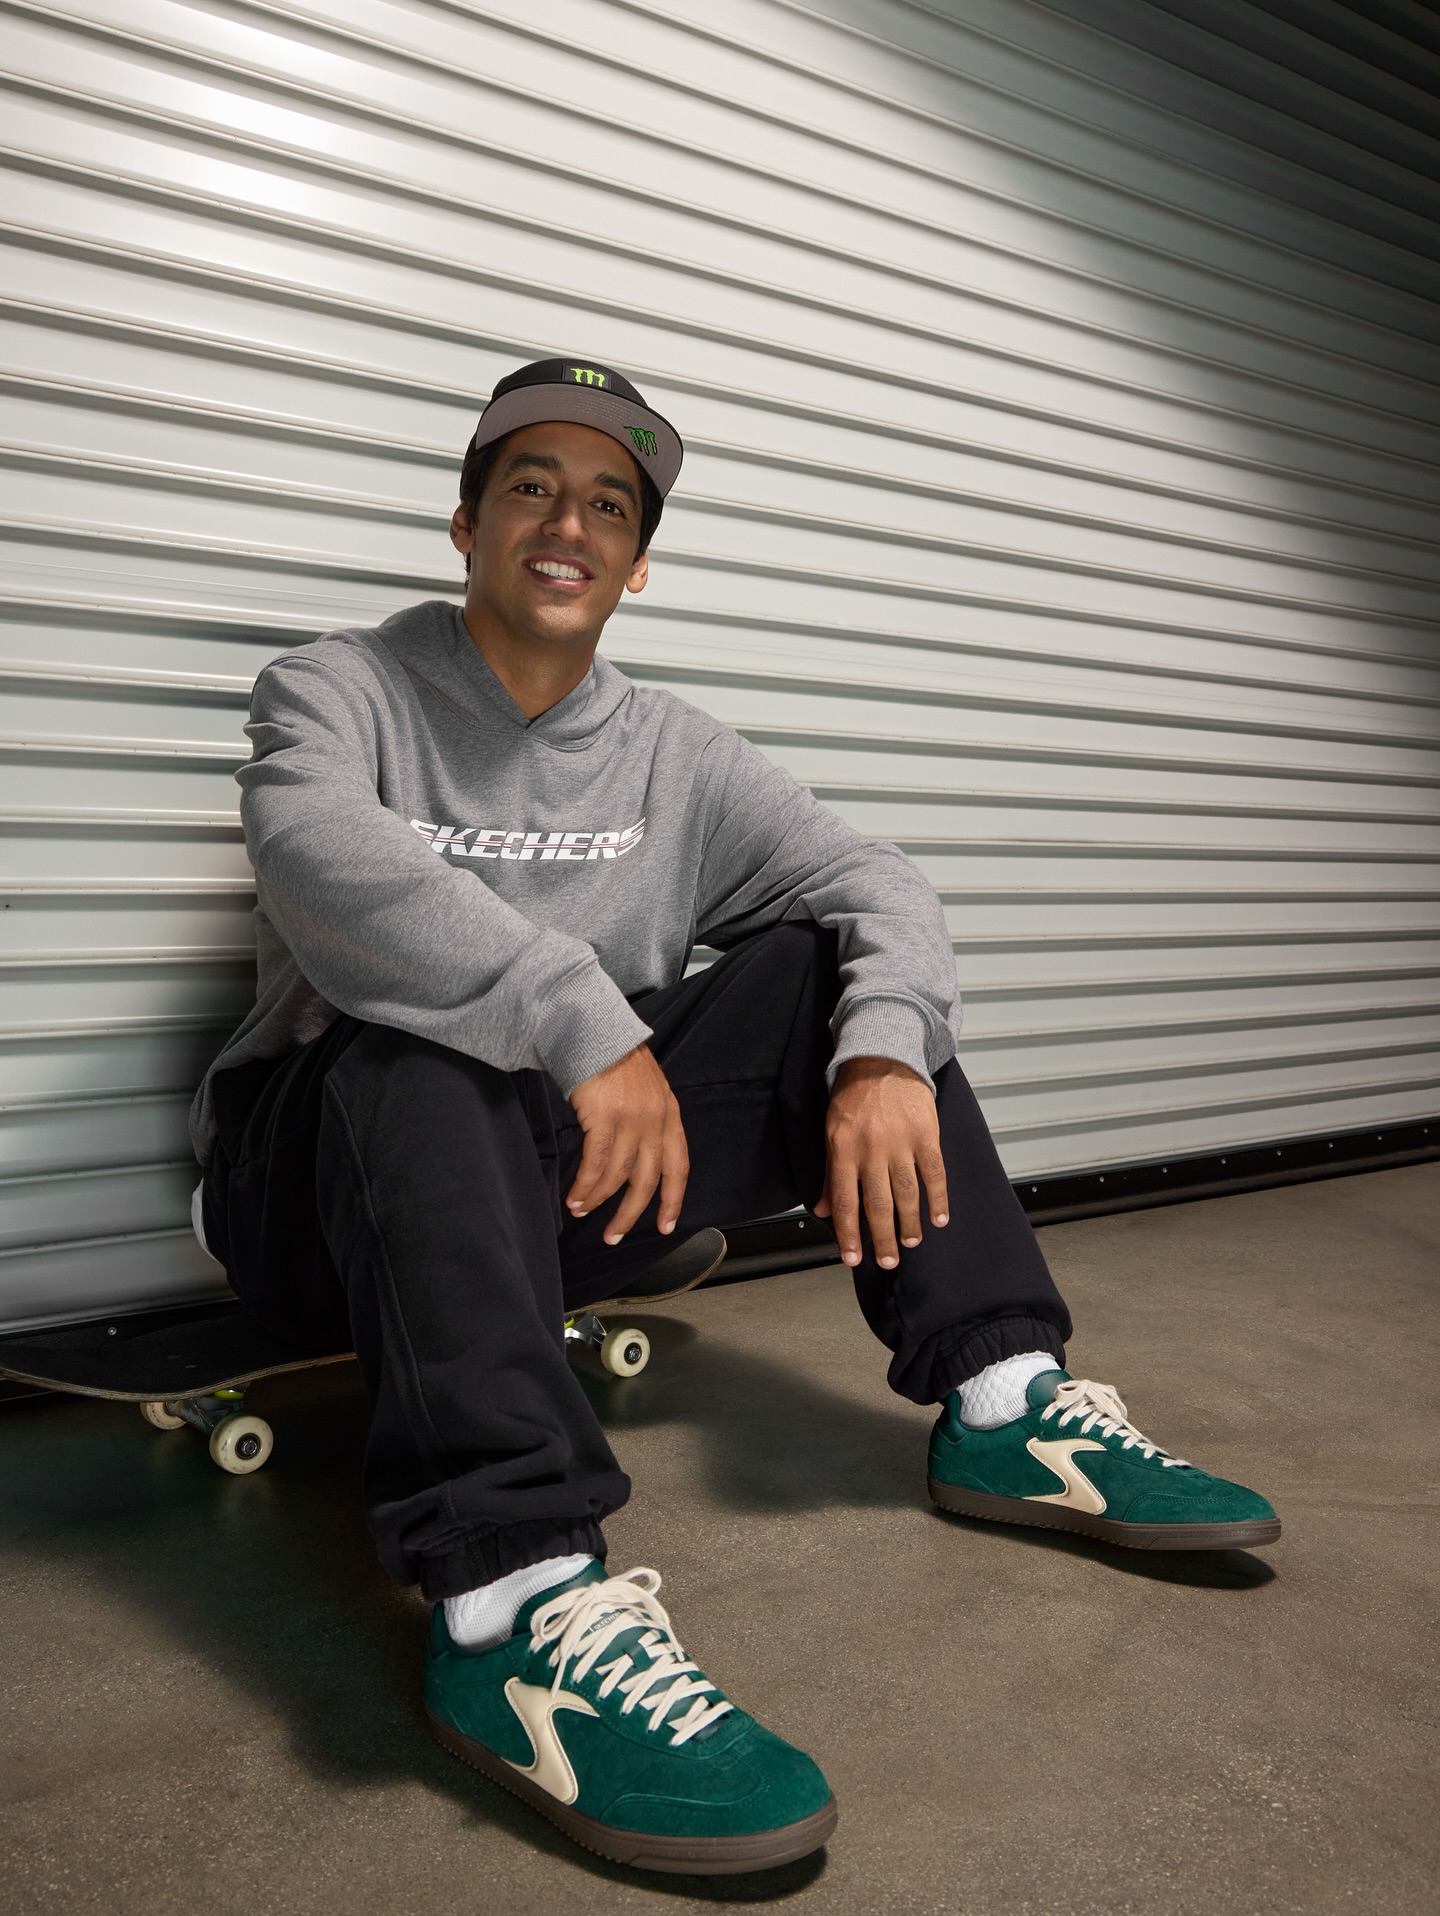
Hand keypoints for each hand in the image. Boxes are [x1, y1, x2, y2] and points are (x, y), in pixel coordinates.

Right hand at [566, 1045, 688, 1243]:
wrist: (594, 1031)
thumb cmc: (616, 1061)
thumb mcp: (648, 1092)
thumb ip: (650, 1124)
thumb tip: (638, 1162)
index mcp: (670, 1116)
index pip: (678, 1167)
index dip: (673, 1200)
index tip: (665, 1225)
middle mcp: (655, 1121)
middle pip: (647, 1181)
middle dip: (630, 1214)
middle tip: (614, 1236)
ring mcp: (631, 1120)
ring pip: (617, 1177)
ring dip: (597, 1200)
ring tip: (582, 1211)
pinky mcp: (604, 1118)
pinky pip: (595, 1164)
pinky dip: (585, 1186)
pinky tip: (575, 1197)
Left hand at [814, 1057, 948, 1269]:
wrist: (883, 1057)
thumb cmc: (855, 1096)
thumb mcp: (832, 1131)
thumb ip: (831, 1172)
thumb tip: (823, 1210)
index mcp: (843, 1148)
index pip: (844, 1201)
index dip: (848, 1233)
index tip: (852, 1258)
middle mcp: (871, 1148)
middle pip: (877, 1204)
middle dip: (881, 1238)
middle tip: (888, 1262)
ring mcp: (901, 1142)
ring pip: (906, 1194)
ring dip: (909, 1223)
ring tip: (910, 1243)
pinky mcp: (926, 1134)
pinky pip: (934, 1173)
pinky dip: (938, 1199)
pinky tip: (939, 1218)